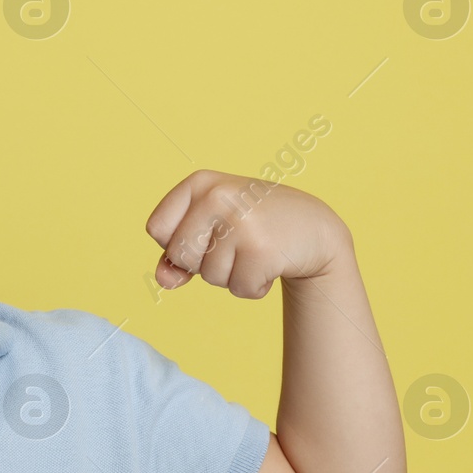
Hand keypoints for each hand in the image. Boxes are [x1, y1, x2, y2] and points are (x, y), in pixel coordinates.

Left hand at [144, 169, 348, 297]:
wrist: (315, 228)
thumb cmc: (253, 227)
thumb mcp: (211, 228)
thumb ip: (177, 253)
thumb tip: (164, 281)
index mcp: (199, 182)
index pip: (156, 229)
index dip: (176, 243)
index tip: (204, 234)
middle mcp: (217, 196)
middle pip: (180, 255)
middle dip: (203, 263)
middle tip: (235, 244)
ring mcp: (240, 222)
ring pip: (210, 276)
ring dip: (232, 275)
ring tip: (256, 250)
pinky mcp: (262, 250)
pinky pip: (238, 289)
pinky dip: (253, 287)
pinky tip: (270, 263)